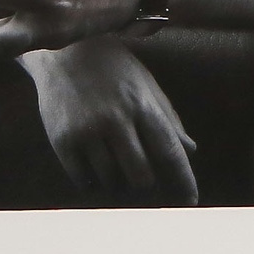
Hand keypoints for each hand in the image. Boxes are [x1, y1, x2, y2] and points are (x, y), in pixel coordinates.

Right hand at [23, 36, 198, 202]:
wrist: (64, 52)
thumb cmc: (113, 70)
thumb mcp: (145, 86)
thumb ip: (168, 119)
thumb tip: (190, 151)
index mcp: (142, 105)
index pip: (169, 152)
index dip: (182, 180)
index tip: (189, 202)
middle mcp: (115, 118)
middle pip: (141, 176)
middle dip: (143, 183)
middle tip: (139, 178)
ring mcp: (87, 130)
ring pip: (111, 181)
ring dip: (116, 184)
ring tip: (112, 169)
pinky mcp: (62, 139)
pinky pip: (83, 180)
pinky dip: (92, 183)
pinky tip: (93, 171)